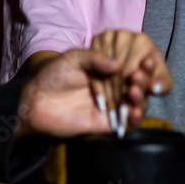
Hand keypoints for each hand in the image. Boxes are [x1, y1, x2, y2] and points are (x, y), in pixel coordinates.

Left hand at [14, 31, 171, 139]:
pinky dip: (134, 119)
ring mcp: (111, 107)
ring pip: (136, 105)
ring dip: (141, 99)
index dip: (142, 65)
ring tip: (135, 91)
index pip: (131, 68)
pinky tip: (134, 111)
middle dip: (143, 82)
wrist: (36, 101)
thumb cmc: (53, 76)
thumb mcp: (73, 59)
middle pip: (137, 87)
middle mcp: (113, 89)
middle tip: (139, 77)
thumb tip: (119, 64)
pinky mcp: (106, 125)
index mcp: (108, 72)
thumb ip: (95, 59)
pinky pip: (126, 124)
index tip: (148, 60)